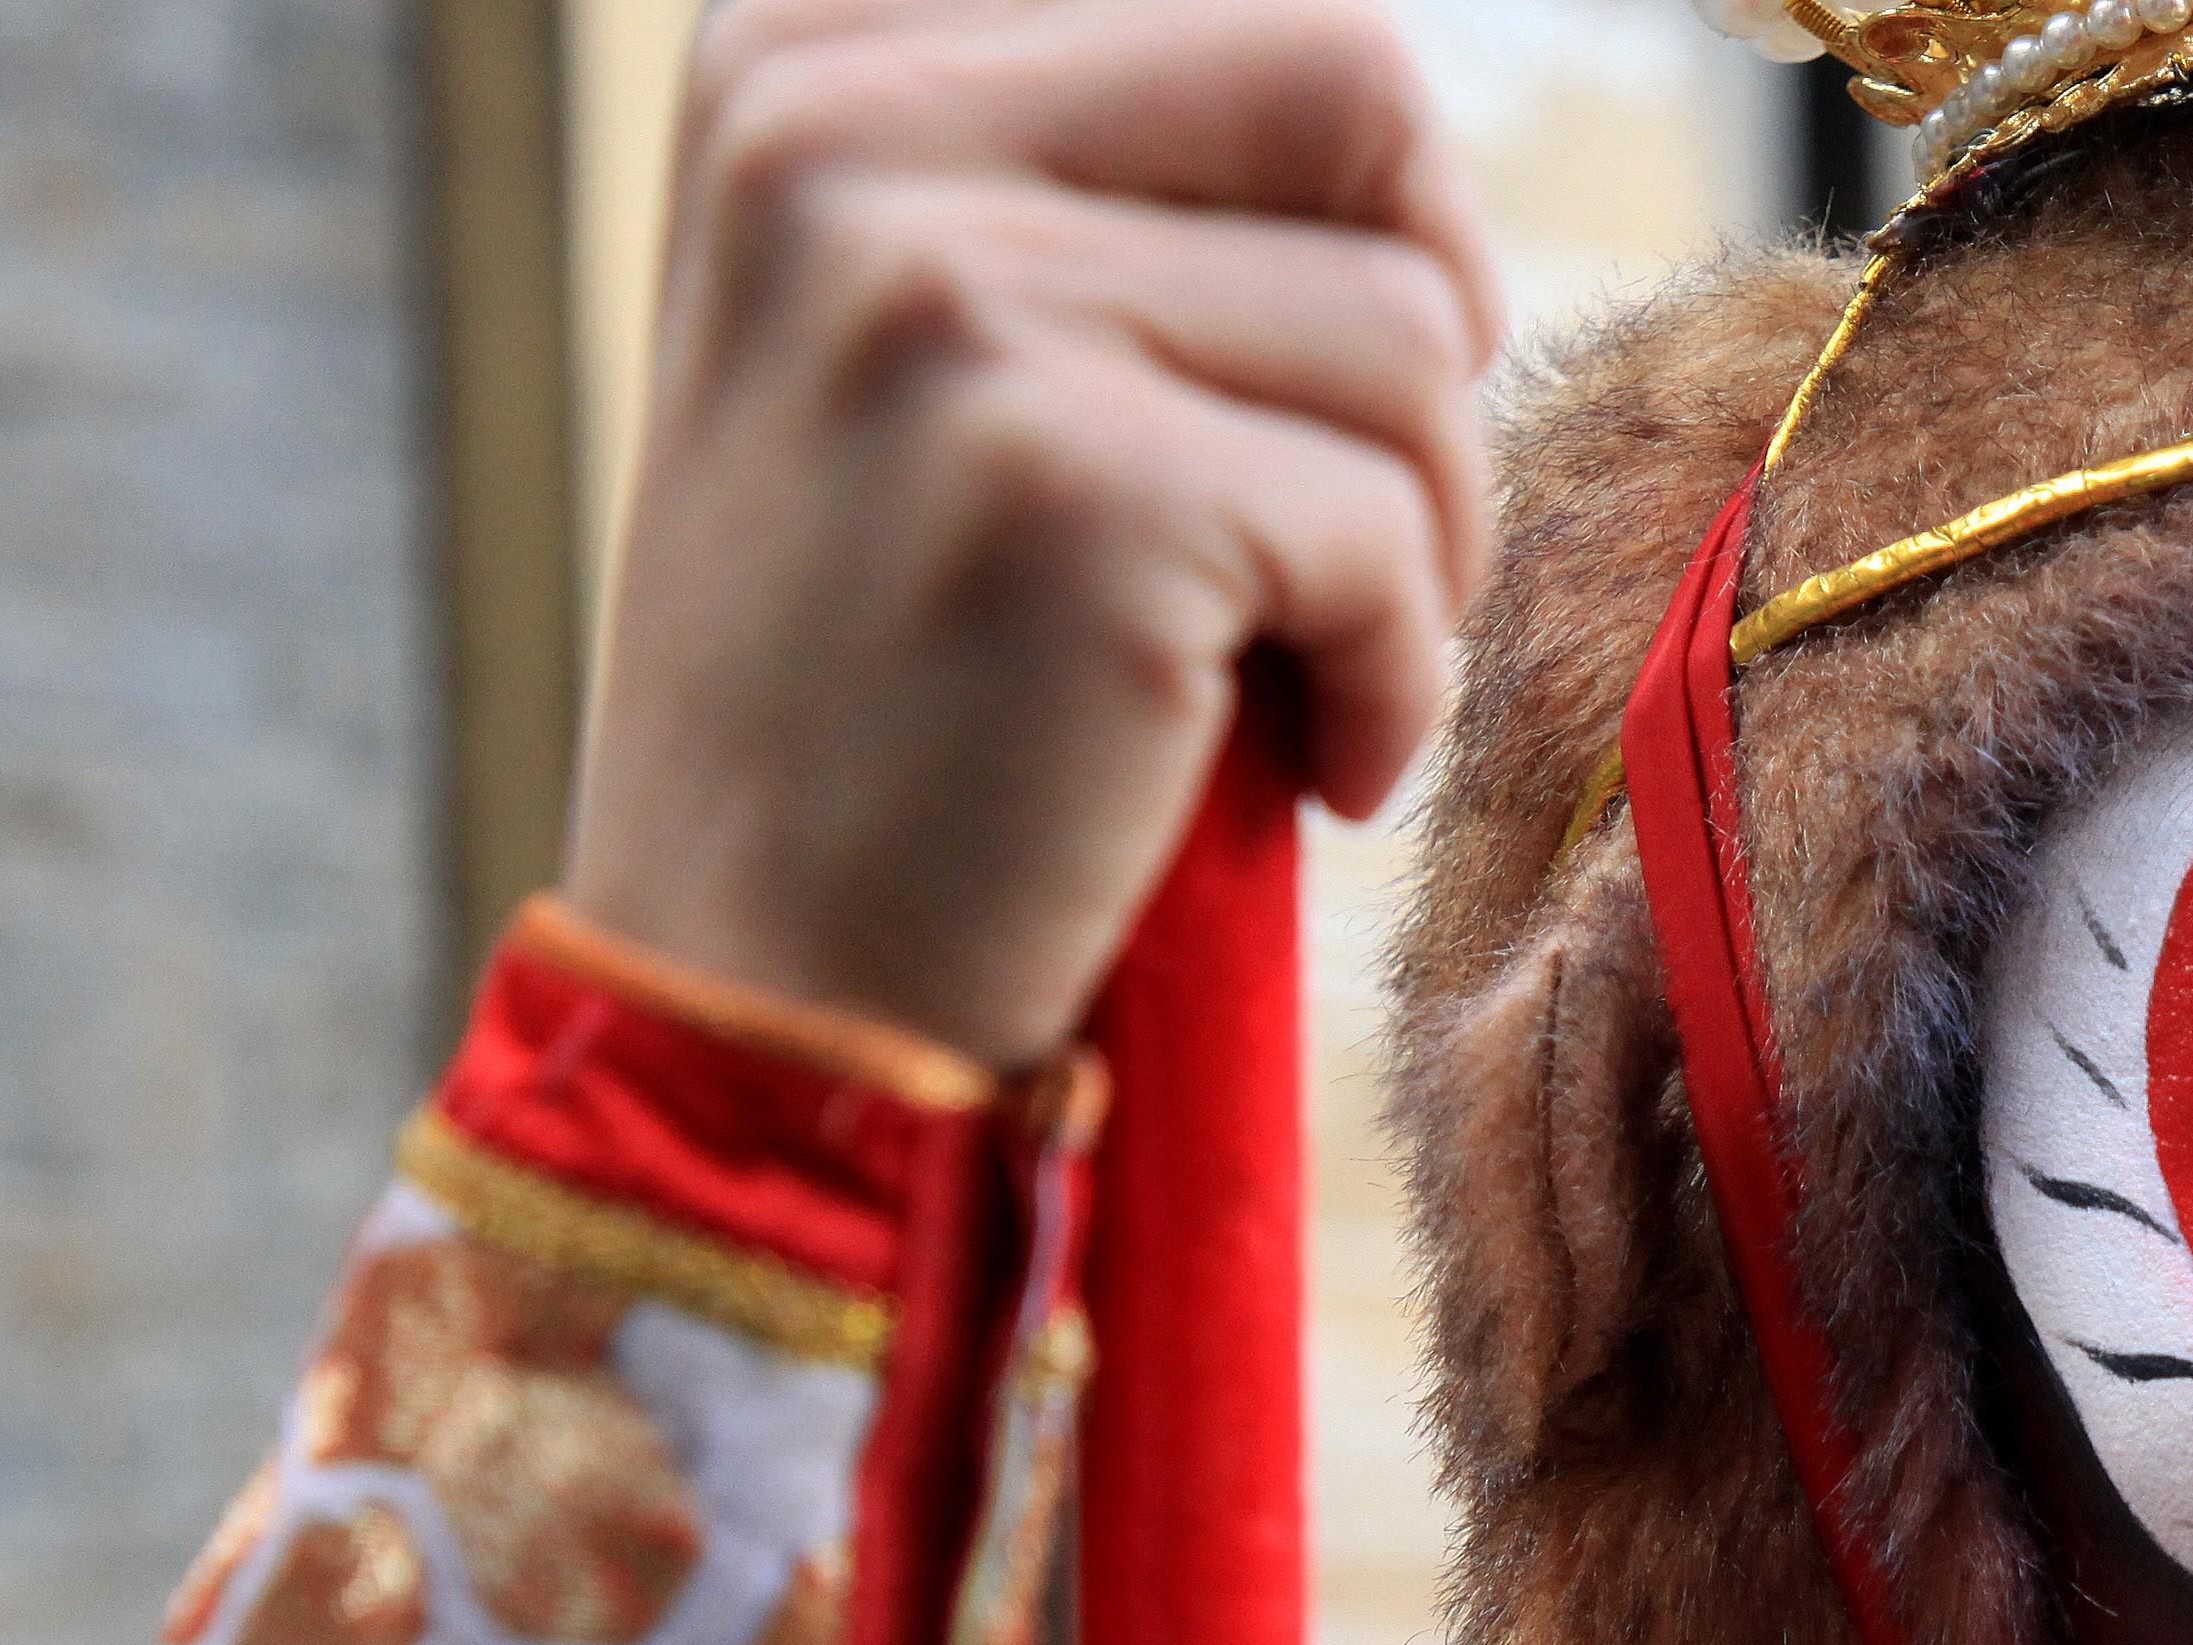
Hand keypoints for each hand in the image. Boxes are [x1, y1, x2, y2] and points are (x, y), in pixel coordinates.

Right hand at [562, 0, 1499, 1069]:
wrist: (772, 999)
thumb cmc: (910, 686)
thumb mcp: (926, 340)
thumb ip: (1097, 167)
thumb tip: (1387, 97)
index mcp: (808, 50)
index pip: (1272, 18)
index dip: (1360, 209)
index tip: (1283, 384)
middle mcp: (841, 127)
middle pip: (1362, 89)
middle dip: (1420, 331)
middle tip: (1342, 516)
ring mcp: (943, 298)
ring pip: (1411, 335)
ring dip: (1408, 542)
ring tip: (1266, 668)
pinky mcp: (1068, 491)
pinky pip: (1391, 536)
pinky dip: (1394, 687)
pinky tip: (1281, 773)